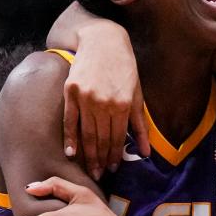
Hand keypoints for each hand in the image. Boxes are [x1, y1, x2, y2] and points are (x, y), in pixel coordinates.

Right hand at [62, 26, 148, 180]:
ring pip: (86, 134)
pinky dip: (70, 138)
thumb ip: (140, 125)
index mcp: (123, 104)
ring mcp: (85, 98)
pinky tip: (71, 153)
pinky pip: (69, 121)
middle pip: (101, 139)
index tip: (113, 168)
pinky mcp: (70, 92)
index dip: (115, 156)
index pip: (118, 138)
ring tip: (89, 169)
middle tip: (99, 175)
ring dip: (88, 154)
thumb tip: (145, 153)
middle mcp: (104, 103)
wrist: (102, 40)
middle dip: (101, 160)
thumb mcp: (137, 93)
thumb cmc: (124, 67)